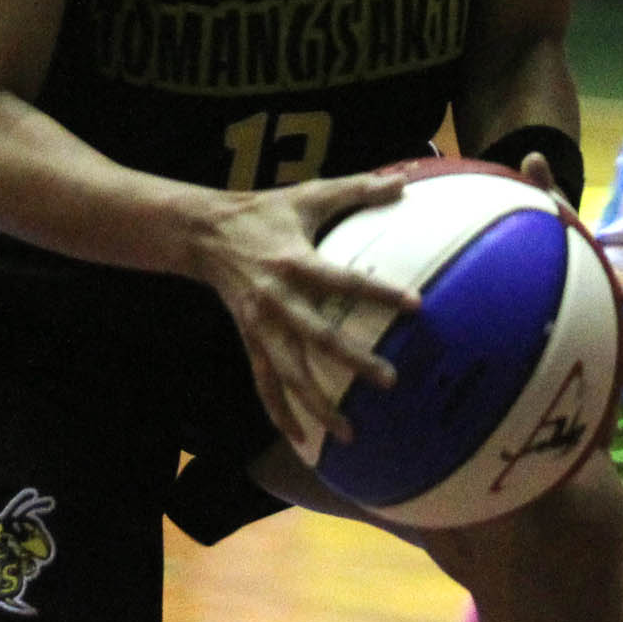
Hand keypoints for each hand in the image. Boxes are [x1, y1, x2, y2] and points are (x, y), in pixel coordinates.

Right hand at [184, 168, 419, 453]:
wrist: (206, 233)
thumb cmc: (266, 211)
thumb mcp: (309, 195)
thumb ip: (357, 189)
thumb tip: (403, 181)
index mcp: (295, 261)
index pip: (343, 280)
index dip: (378, 291)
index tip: (416, 305)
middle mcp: (277, 298)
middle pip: (318, 336)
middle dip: (353, 361)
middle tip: (390, 380)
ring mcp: (260, 325)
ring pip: (289, 373)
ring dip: (317, 405)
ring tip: (349, 432)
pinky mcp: (249, 340)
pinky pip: (264, 385)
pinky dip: (281, 414)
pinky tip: (301, 440)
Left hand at [519, 153, 622, 386]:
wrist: (520, 272)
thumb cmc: (541, 238)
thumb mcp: (543, 214)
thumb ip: (541, 190)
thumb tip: (533, 156)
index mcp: (592, 270)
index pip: (613, 277)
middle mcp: (597, 300)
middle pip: (620, 323)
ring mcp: (588, 329)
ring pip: (613, 349)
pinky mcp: (575, 356)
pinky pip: (594, 371)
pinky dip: (602, 384)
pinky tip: (600, 405)